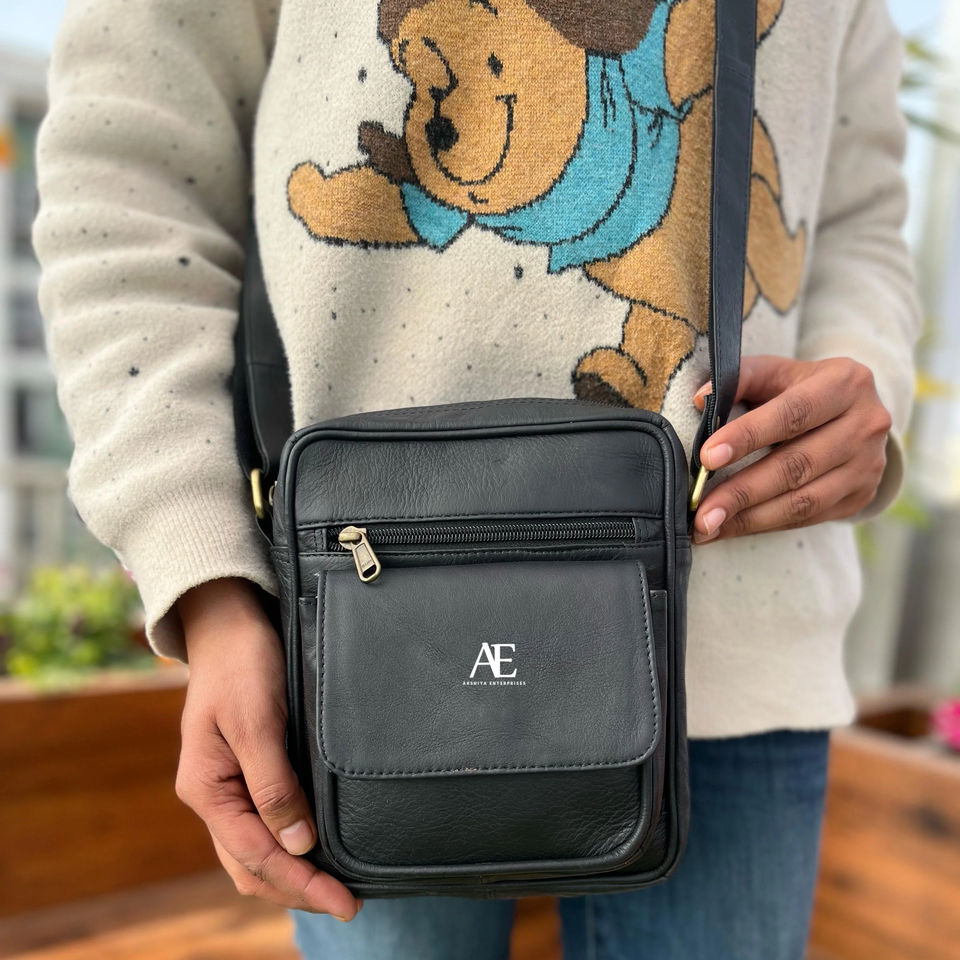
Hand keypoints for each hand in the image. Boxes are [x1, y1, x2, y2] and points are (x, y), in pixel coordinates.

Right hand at [174, 578, 360, 919]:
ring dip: (293, 873)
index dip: (302, 883)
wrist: (229, 625)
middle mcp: (214, 796)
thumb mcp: (256, 723)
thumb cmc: (241, 666)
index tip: (345, 901)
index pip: (257, 856)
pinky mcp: (246, 770)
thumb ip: (273, 785)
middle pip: (253, 865)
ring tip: (336, 887)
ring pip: (256, 851)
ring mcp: (228, 785)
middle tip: (348, 902)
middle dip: (298, 888)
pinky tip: (316, 847)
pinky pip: (262, 824)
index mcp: (207, 789)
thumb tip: (299, 844)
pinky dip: (288, 846)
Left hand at [691, 355, 891, 542]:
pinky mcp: (861, 495)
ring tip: (707, 528)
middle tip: (700, 512)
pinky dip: (764, 525)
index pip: (792, 414)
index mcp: (845, 384)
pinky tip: (731, 528)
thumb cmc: (801, 389)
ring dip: (749, 519)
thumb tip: (700, 399)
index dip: (748, 436)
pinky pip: (807, 518)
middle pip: (796, 465)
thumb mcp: (777, 372)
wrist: (855, 413)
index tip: (707, 458)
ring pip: (803, 501)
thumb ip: (741, 378)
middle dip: (742, 492)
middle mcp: (865, 425)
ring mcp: (868, 465)